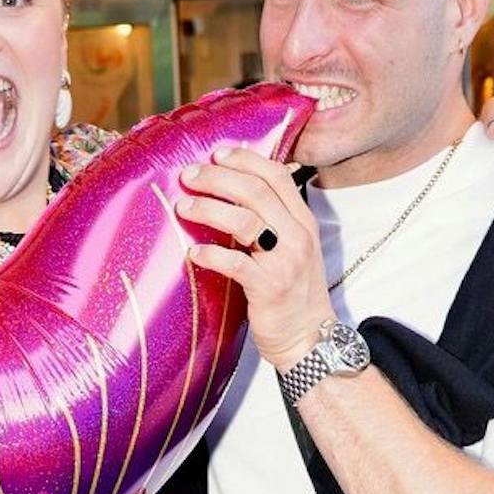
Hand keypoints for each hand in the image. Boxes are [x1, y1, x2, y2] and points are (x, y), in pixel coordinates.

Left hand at [176, 149, 332, 371]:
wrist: (310, 338)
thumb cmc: (293, 293)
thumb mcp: (292, 249)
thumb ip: (273, 221)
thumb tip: (234, 194)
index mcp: (303, 221)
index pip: (276, 175)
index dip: (245, 160)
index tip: (217, 154)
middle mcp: (298, 236)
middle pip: (255, 191)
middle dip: (217, 178)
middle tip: (189, 175)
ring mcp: (285, 261)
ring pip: (243, 221)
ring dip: (208, 209)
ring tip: (183, 207)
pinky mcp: (270, 288)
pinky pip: (235, 263)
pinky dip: (211, 255)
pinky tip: (193, 254)